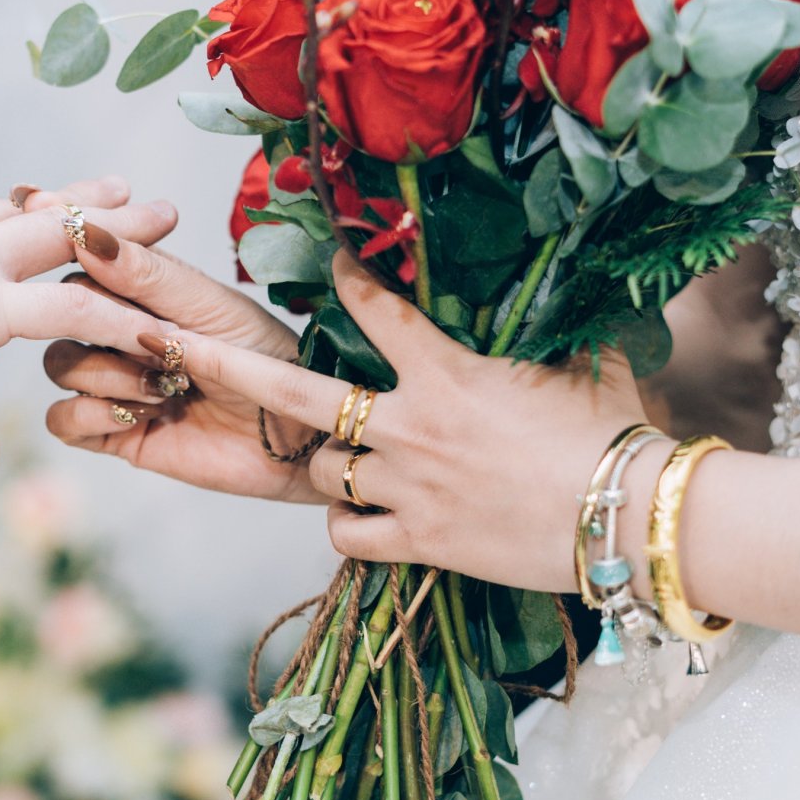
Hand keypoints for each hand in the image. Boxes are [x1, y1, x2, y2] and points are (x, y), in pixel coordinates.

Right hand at [0, 171, 178, 384]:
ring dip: (119, 234)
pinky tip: (156, 332)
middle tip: (124, 187)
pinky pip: (70, 311)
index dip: (1, 211)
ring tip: (167, 222)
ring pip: (63, 238)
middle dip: (78, 198)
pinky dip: (118, 322)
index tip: (26, 201)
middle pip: (24, 203)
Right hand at [41, 236, 326, 503]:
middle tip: (151, 341)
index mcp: (142, 288)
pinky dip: (92, 415)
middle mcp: (119, 331)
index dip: (65, 248)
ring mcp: (115, 382)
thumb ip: (148, 274)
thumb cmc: (268, 359)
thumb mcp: (211, 306)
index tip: (52, 229)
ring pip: (58, 365)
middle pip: (59, 314)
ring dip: (104, 373)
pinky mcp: (115, 432)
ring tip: (162, 385)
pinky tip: (145, 413)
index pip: (80, 258)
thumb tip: (86, 235)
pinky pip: (63, 421)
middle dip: (96, 325)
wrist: (299, 438)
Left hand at [160, 251, 650, 590]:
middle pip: (290, 391)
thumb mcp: (589, 366)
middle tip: (166, 341)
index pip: (377, 309)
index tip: (328, 257)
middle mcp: (409, 426)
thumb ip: (560, 326)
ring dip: (317, 460)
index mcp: (446, 372)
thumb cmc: (616, 436)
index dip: (346, 278)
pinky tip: (360, 517)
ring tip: (331, 455)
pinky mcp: (418, 541)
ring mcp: (406, 486)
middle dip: (219, 363)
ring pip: (320, 470)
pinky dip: (346, 524)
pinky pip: (348, 533)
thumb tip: (587, 280)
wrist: (632, 519)